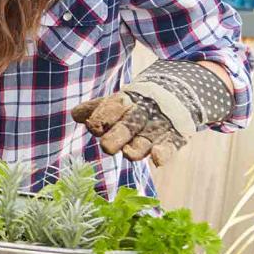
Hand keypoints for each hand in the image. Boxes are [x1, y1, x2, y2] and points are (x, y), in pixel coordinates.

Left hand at [72, 60, 232, 167]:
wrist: (177, 94)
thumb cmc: (134, 105)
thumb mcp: (115, 103)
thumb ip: (96, 109)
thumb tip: (76, 114)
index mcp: (124, 102)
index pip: (112, 107)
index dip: (103, 115)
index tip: (93, 124)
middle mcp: (141, 115)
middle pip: (127, 126)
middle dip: (117, 135)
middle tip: (106, 146)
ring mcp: (158, 127)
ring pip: (146, 139)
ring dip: (137, 147)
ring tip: (129, 153)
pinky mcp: (174, 138)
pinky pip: (169, 146)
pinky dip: (164, 153)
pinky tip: (157, 160)